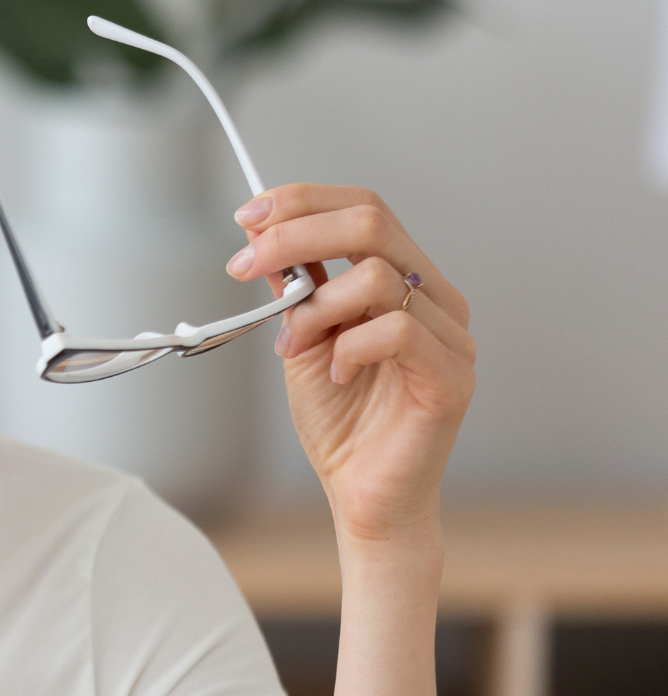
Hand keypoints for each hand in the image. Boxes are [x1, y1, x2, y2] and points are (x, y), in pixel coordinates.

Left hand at [229, 184, 474, 543]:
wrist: (361, 495)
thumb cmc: (341, 421)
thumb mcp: (301, 338)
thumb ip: (293, 286)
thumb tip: (259, 230)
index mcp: (406, 280)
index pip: (365, 208)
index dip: (304, 201)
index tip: (248, 215)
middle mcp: (437, 299)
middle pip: (373, 223)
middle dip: (295, 234)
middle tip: (243, 263)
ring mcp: (452, 336)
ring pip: (378, 276)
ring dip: (316, 306)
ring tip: (295, 344)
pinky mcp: (452, 377)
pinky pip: (396, 331)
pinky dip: (348, 347)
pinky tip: (335, 375)